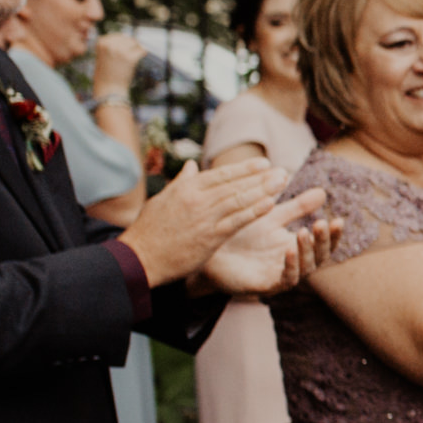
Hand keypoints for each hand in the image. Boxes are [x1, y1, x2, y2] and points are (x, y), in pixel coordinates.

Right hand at [91, 31, 143, 98]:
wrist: (108, 88)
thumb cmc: (106, 73)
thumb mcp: (104, 55)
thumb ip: (113, 45)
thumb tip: (130, 38)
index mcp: (101, 42)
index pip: (117, 36)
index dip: (122, 43)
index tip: (121, 53)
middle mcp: (110, 44)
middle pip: (127, 38)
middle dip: (130, 46)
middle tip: (127, 58)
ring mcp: (120, 51)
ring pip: (135, 43)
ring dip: (136, 50)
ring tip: (130, 60)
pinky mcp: (130, 58)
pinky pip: (142, 50)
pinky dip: (142, 54)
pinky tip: (138, 59)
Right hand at [117, 158, 289, 286]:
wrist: (139, 258)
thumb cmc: (148, 230)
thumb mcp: (162, 200)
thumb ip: (181, 182)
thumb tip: (192, 164)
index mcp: (186, 189)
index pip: (221, 175)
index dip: (244, 169)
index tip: (264, 164)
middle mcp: (197, 200)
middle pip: (234, 185)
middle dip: (260, 177)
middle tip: (283, 171)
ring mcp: (204, 218)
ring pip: (239, 200)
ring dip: (263, 190)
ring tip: (282, 183)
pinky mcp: (209, 237)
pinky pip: (236, 221)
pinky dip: (254, 211)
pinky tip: (270, 204)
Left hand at [198, 189, 338, 295]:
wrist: (209, 250)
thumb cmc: (240, 234)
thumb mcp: (271, 215)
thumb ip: (296, 207)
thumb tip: (322, 192)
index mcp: (297, 246)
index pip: (323, 243)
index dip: (333, 234)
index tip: (339, 220)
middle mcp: (294, 263)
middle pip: (319, 256)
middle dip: (323, 241)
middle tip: (323, 224)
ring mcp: (281, 275)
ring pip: (306, 268)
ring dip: (308, 251)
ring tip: (306, 232)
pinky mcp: (267, 286)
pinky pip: (285, 279)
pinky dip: (291, 266)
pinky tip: (289, 250)